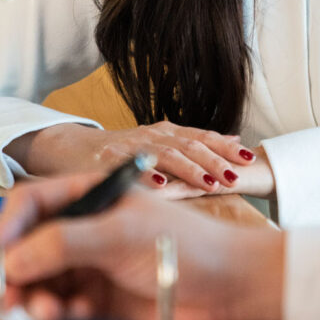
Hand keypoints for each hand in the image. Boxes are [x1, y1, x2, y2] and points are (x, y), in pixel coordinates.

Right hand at [0, 173, 285, 319]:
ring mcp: (91, 268)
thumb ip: (64, 243)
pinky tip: (82, 317)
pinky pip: (60, 312)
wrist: (230, 287)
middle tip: (11, 298)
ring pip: (39, 285)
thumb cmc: (189, 244)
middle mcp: (86, 231)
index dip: (7, 228)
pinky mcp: (99, 305)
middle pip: (27, 250)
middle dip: (15, 274)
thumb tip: (10, 261)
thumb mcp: (122, 234)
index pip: (32, 204)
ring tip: (52, 313)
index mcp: (93, 197)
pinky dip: (60, 318)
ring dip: (36, 300)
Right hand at [5, 121, 271, 196]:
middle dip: (214, 162)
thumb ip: (198, 143)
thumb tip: (236, 139)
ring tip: (209, 184)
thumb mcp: (164, 143)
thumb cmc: (123, 152)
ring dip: (189, 170)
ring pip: (165, 156)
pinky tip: (162, 186)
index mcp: (169, 133)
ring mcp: (130, 147)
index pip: (203, 137)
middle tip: (235, 177)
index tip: (249, 159)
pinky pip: (129, 170)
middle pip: (189, 146)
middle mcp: (153, 135)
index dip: (225, 147)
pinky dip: (147, 177)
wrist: (70, 148)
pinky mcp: (107, 161)